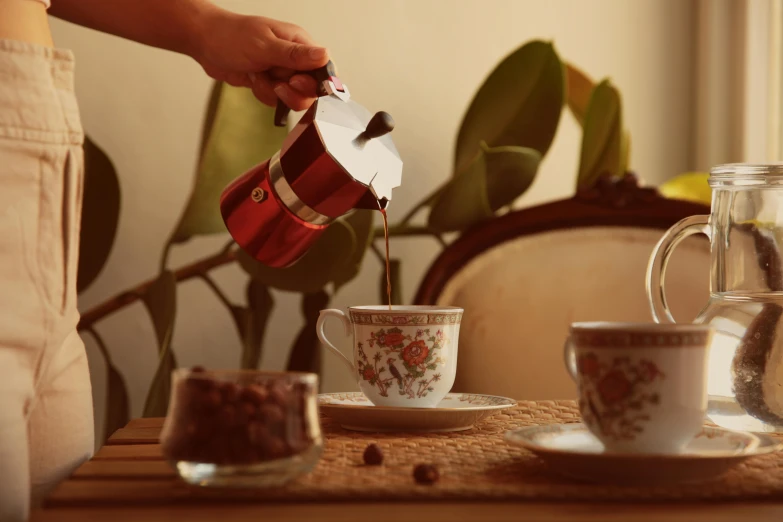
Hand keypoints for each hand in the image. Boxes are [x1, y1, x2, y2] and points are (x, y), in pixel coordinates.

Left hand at [193, 8, 329, 110]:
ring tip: (259, 76)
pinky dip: (263, 94)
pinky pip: (276, 100)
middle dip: (292, 92)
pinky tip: (252, 79)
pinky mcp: (270, 83)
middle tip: (276, 84)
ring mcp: (282, 72)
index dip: (315, 83)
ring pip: (293, 98)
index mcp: (299, 43)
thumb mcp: (265, 45)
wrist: (204, 42)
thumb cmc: (231, 36)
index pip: (323, 69)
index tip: (297, 83)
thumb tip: (325, 55)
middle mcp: (294, 59)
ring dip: (273, 93)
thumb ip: (295, 55)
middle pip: (310, 89)